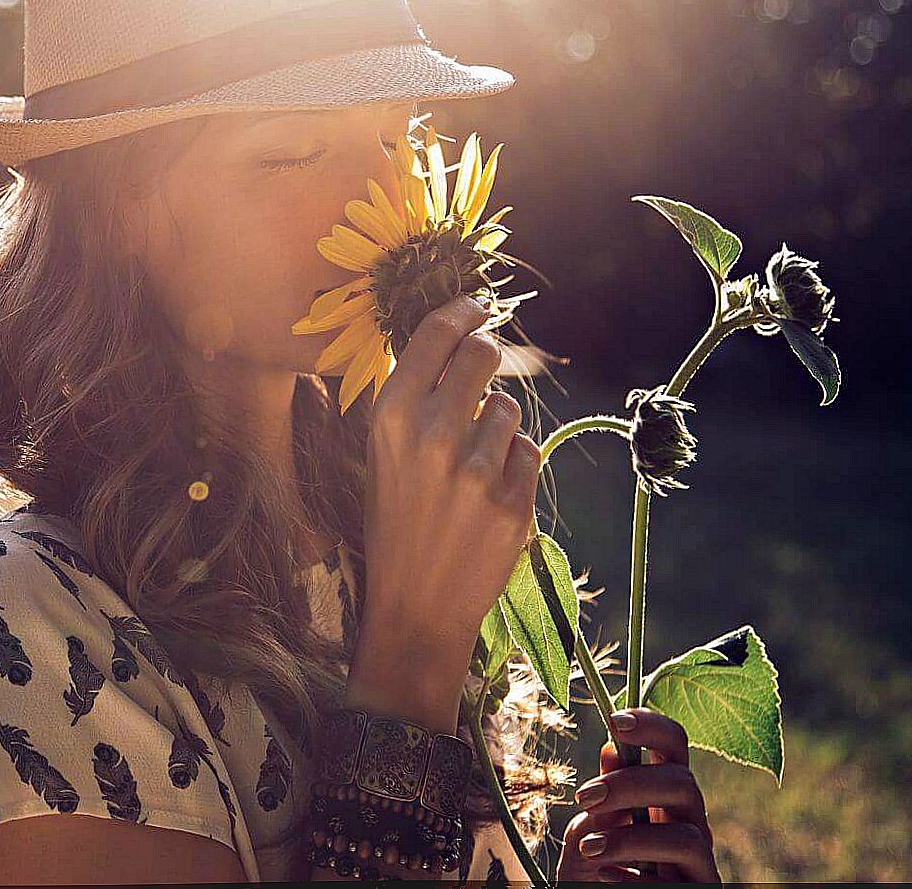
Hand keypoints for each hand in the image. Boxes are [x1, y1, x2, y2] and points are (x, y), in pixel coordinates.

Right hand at [360, 291, 541, 641]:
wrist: (414, 605)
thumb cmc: (395, 521)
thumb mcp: (383, 453)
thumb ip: (414, 398)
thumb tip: (455, 338)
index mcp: (390, 417)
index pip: (436, 334)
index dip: (463, 310)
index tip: (479, 305)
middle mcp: (431, 435)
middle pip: (484, 355)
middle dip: (488, 358)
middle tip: (483, 373)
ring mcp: (474, 469)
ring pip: (509, 408)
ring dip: (498, 425)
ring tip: (472, 464)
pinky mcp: (512, 500)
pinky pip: (528, 450)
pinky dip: (514, 465)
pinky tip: (488, 494)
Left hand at [557, 707, 720, 882]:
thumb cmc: (594, 873)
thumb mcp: (588, 834)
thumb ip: (602, 801)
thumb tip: (612, 751)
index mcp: (661, 796)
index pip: (674, 746)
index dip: (652, 726)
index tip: (614, 720)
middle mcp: (687, 823)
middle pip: (684, 784)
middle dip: (631, 784)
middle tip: (585, 797)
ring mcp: (698, 863)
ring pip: (688, 837)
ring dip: (631, 839)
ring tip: (589, 849)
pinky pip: (679, 883)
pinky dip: (639, 879)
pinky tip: (606, 877)